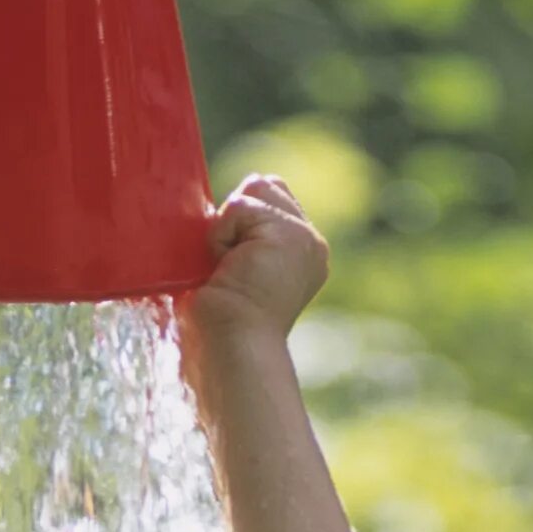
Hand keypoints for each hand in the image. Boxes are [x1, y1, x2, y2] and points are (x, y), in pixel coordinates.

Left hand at [180, 174, 328, 341]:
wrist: (231, 346)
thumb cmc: (221, 320)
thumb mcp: (234, 270)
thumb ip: (242, 236)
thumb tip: (228, 207)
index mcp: (304, 255)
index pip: (273, 197)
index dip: (243, 218)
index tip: (233, 263)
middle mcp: (311, 244)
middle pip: (266, 185)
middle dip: (237, 217)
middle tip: (232, 267)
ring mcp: (304, 237)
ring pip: (255, 190)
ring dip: (228, 228)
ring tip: (231, 268)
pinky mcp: (288, 234)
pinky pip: (239, 205)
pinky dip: (222, 235)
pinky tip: (229, 269)